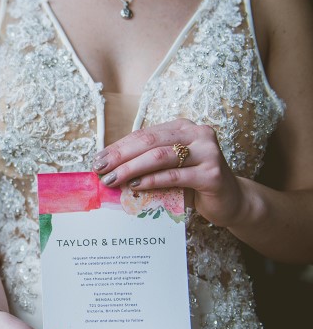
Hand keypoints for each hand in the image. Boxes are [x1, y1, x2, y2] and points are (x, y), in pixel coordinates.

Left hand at [92, 118, 245, 225]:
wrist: (231, 201)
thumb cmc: (193, 184)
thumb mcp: (169, 167)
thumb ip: (147, 162)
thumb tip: (108, 167)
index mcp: (183, 128)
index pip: (144, 134)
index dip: (118, 146)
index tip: (97, 159)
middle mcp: (197, 134)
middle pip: (149, 142)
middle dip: (120, 156)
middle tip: (100, 169)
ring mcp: (208, 152)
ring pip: (159, 157)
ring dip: (131, 169)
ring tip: (111, 179)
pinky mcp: (212, 174)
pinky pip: (174, 176)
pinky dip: (151, 181)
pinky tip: (134, 186)